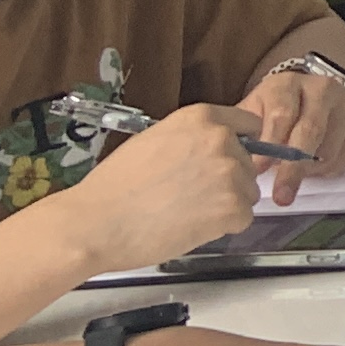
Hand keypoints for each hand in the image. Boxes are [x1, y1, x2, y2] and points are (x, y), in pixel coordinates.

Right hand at [72, 105, 265, 268]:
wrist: (97, 222)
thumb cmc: (115, 186)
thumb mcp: (153, 141)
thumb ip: (189, 140)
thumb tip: (207, 151)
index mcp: (201, 118)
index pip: (248, 124)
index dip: (240, 145)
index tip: (228, 160)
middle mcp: (221, 140)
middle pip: (247, 163)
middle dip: (228, 181)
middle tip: (191, 197)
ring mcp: (229, 173)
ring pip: (247, 192)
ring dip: (227, 206)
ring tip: (187, 213)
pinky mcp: (232, 207)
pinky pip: (243, 218)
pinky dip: (223, 228)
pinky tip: (192, 227)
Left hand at [231, 56, 344, 201]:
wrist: (308, 98)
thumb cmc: (272, 112)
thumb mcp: (252, 115)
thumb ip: (243, 135)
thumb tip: (234, 164)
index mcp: (287, 84)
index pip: (282, 114)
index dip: (270, 145)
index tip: (258, 170)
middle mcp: (322, 88)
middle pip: (311, 130)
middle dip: (293, 168)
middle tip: (282, 196)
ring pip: (329, 150)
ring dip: (308, 170)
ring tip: (292, 172)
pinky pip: (344, 158)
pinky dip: (326, 171)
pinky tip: (313, 165)